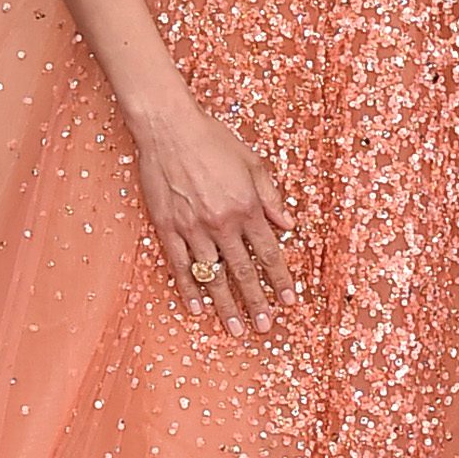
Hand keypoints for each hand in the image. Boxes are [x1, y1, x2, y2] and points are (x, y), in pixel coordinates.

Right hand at [133, 101, 296, 334]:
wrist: (169, 128)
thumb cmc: (212, 139)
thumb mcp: (253, 162)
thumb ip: (271, 197)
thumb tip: (289, 225)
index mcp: (247, 208)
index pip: (269, 253)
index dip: (281, 280)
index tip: (290, 302)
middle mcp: (222, 223)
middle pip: (243, 271)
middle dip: (256, 302)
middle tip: (264, 328)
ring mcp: (193, 229)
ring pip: (212, 275)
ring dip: (225, 305)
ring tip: (234, 328)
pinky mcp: (168, 228)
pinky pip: (180, 266)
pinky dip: (189, 289)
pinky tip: (197, 308)